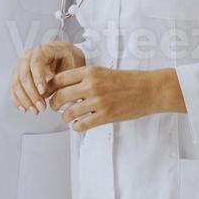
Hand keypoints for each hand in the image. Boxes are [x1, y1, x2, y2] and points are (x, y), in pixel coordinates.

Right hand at [10, 41, 85, 113]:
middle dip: (32, 94)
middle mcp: (27, 56)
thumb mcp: (70, 64)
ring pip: (16, 83)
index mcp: (42, 50)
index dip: (38, 78)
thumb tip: (52, 92)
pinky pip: (12, 88)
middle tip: (41, 107)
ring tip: (35, 111)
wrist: (62, 54)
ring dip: (24, 99)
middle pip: (24, 75)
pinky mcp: (16, 75)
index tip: (43, 92)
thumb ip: (63, 77)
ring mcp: (20, 65)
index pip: (35, 63)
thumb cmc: (67, 59)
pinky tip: (24, 109)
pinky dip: (16, 100)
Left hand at [46, 66, 185, 131]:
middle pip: (60, 96)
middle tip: (56, 108)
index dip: (50, 88)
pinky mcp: (105, 116)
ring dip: (65, 117)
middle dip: (54, 104)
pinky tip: (78, 125)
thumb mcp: (103, 72)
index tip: (49, 93)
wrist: (149, 89)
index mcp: (90, 72)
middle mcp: (91, 85)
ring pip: (69, 113)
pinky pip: (81, 124)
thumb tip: (65, 87)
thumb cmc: (127, 80)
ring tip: (68, 117)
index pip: (59, 79)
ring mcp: (98, 101)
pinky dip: (76, 127)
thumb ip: (85, 78)